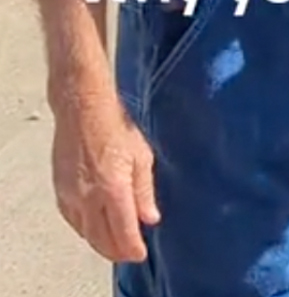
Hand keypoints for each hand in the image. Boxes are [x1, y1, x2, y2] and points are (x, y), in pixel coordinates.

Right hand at [51, 93, 158, 262]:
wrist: (83, 112)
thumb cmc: (117, 130)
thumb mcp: (142, 158)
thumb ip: (144, 192)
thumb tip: (150, 219)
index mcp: (113, 188)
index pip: (123, 231)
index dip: (132, 247)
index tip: (141, 254)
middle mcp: (89, 196)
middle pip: (101, 237)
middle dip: (116, 251)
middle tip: (129, 255)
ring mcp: (71, 194)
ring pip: (84, 231)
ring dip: (99, 243)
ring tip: (114, 247)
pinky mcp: (60, 189)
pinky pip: (71, 219)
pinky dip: (84, 230)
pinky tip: (93, 229)